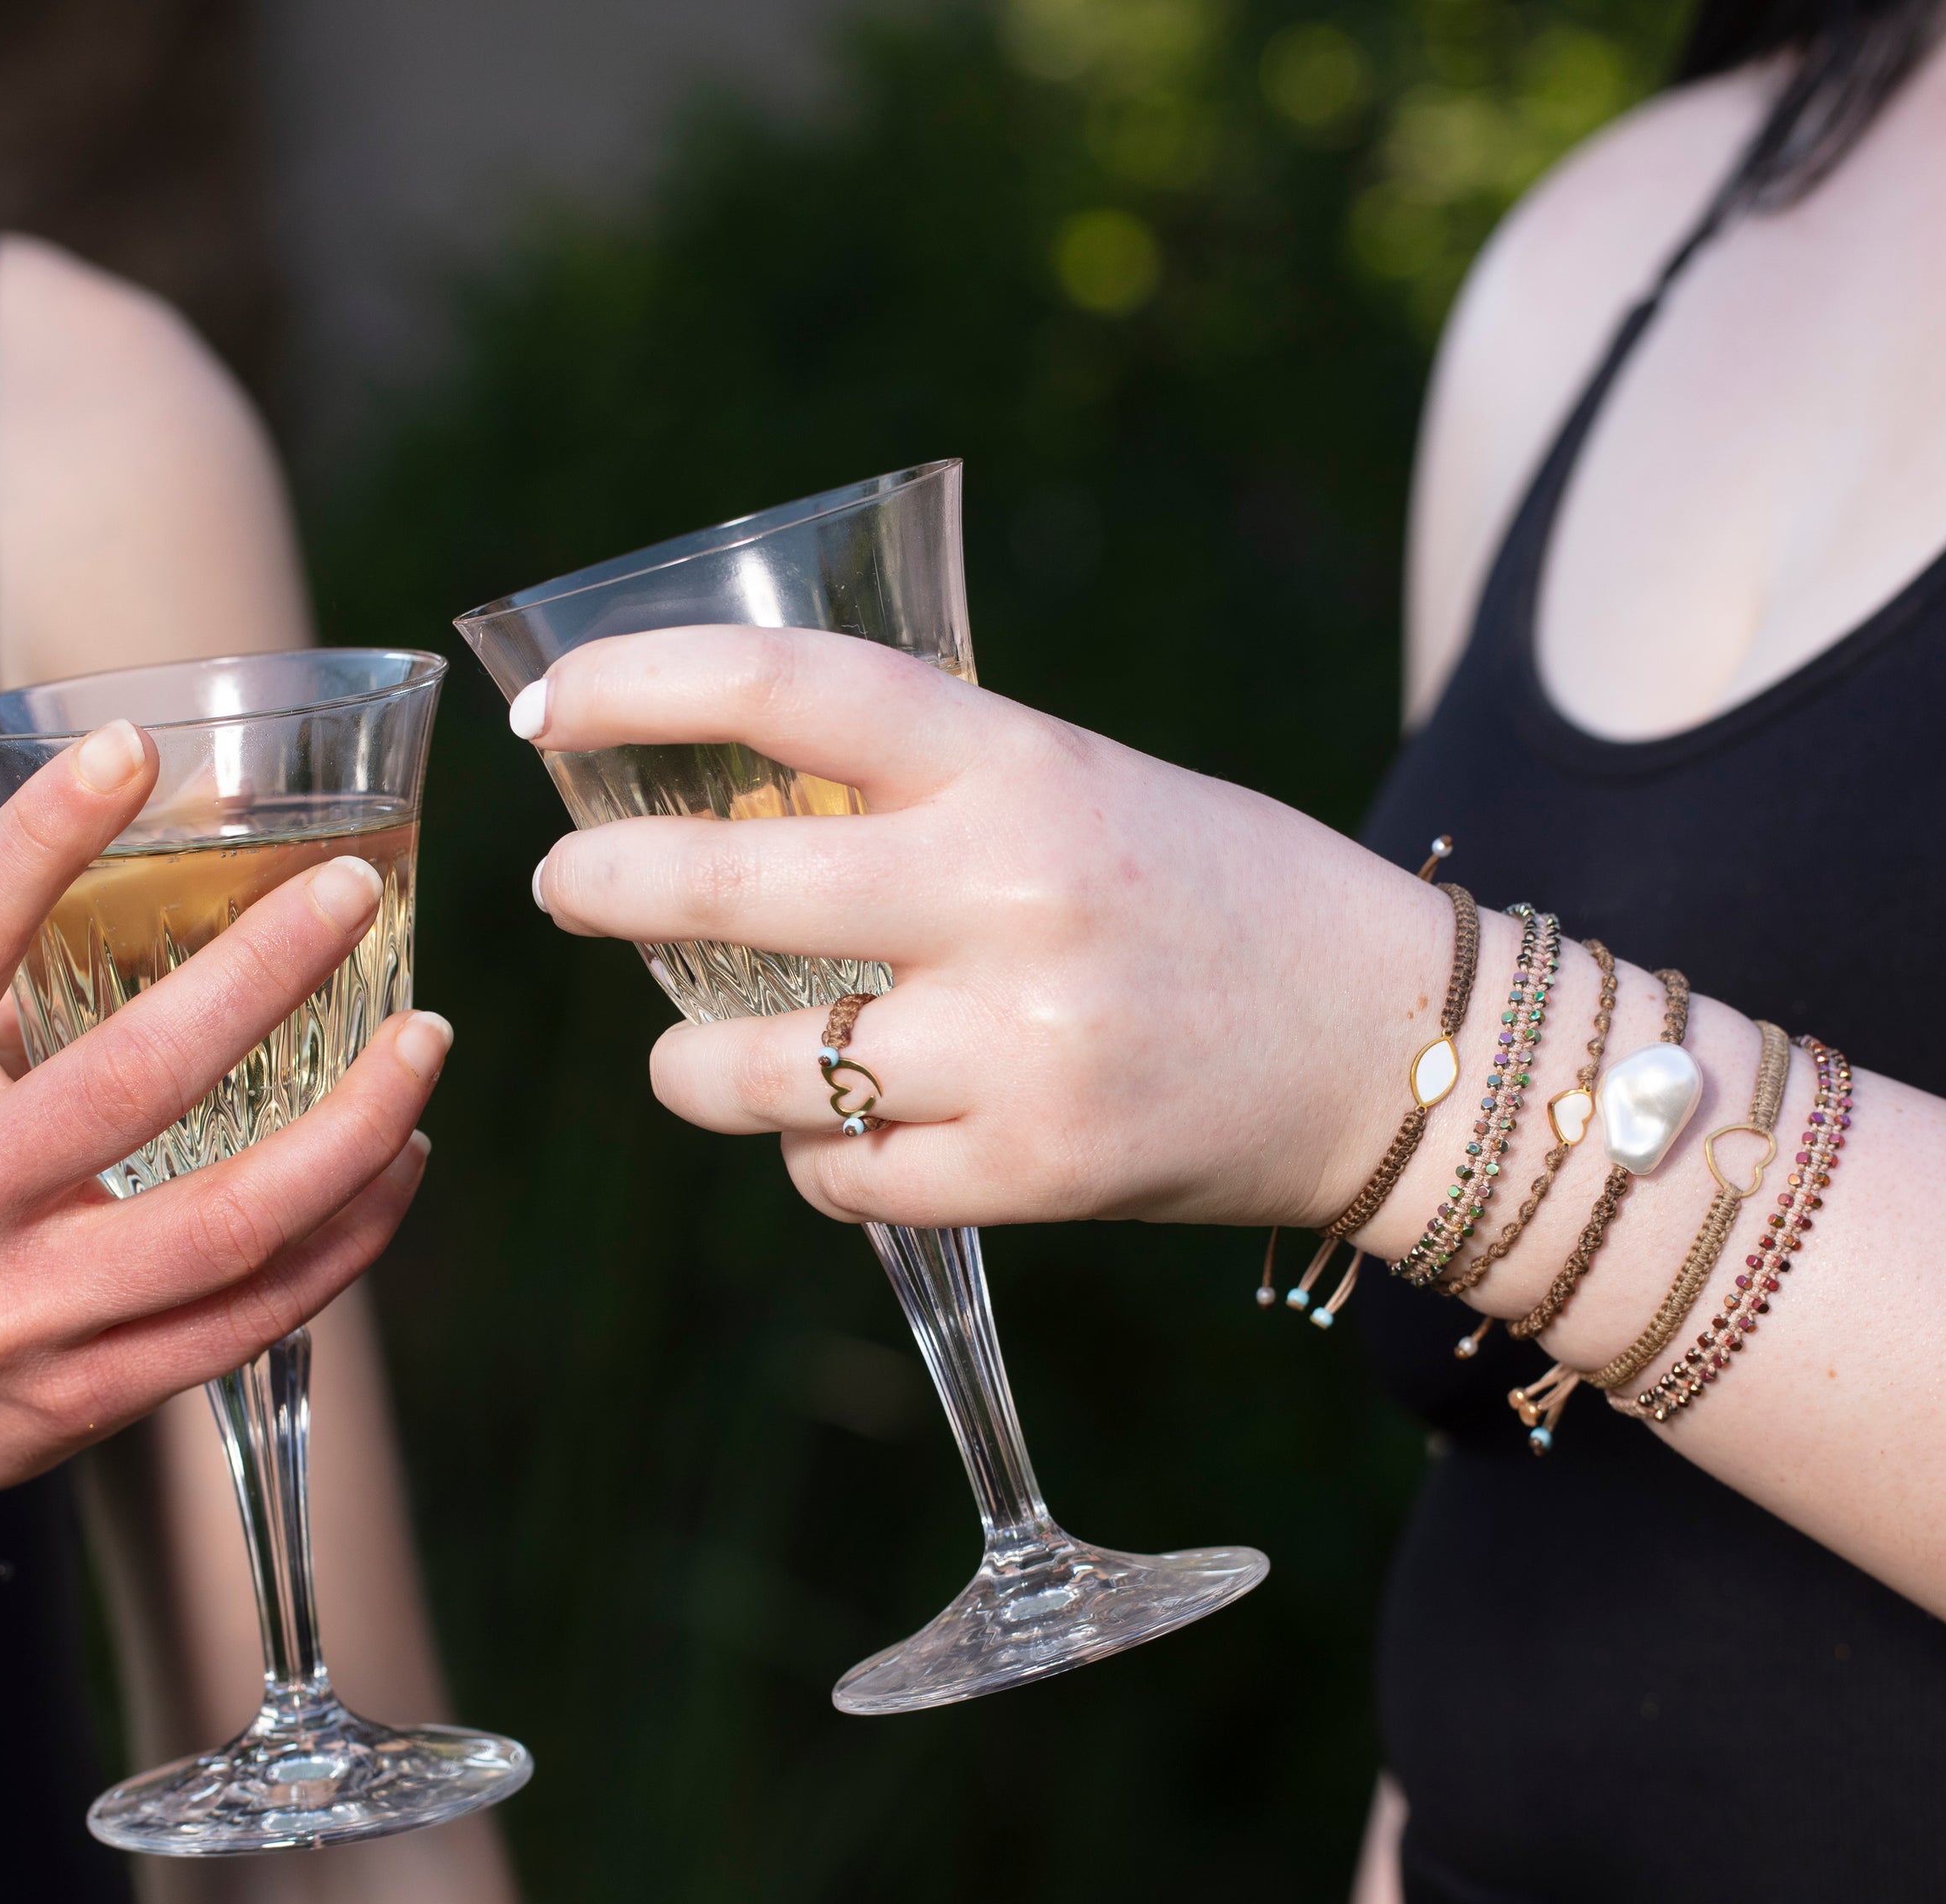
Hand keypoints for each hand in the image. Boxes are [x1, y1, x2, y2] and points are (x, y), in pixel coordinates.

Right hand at [0, 719, 445, 1532]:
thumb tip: (146, 876)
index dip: (42, 833)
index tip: (132, 748)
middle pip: (135, 1076)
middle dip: (265, 972)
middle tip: (348, 894)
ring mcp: (17, 1312)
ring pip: (230, 1217)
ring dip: (354, 1126)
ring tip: (421, 1042)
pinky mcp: (82, 1397)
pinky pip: (251, 1313)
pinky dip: (347, 1236)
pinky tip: (396, 1165)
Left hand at [522, 627, 1445, 1230]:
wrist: (1394, 1046)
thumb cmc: (1214, 895)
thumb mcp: (1080, 787)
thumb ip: (925, 791)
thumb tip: (720, 806)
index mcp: (1021, 766)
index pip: (788, 691)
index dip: (642, 685)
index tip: (551, 709)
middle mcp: (1009, 895)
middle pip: (720, 891)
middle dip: (600, 892)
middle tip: (565, 892)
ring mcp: (1018, 1046)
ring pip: (752, 1070)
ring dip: (689, 1066)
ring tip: (692, 1056)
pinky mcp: (1032, 1172)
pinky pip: (839, 1176)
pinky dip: (816, 1159)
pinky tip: (845, 1132)